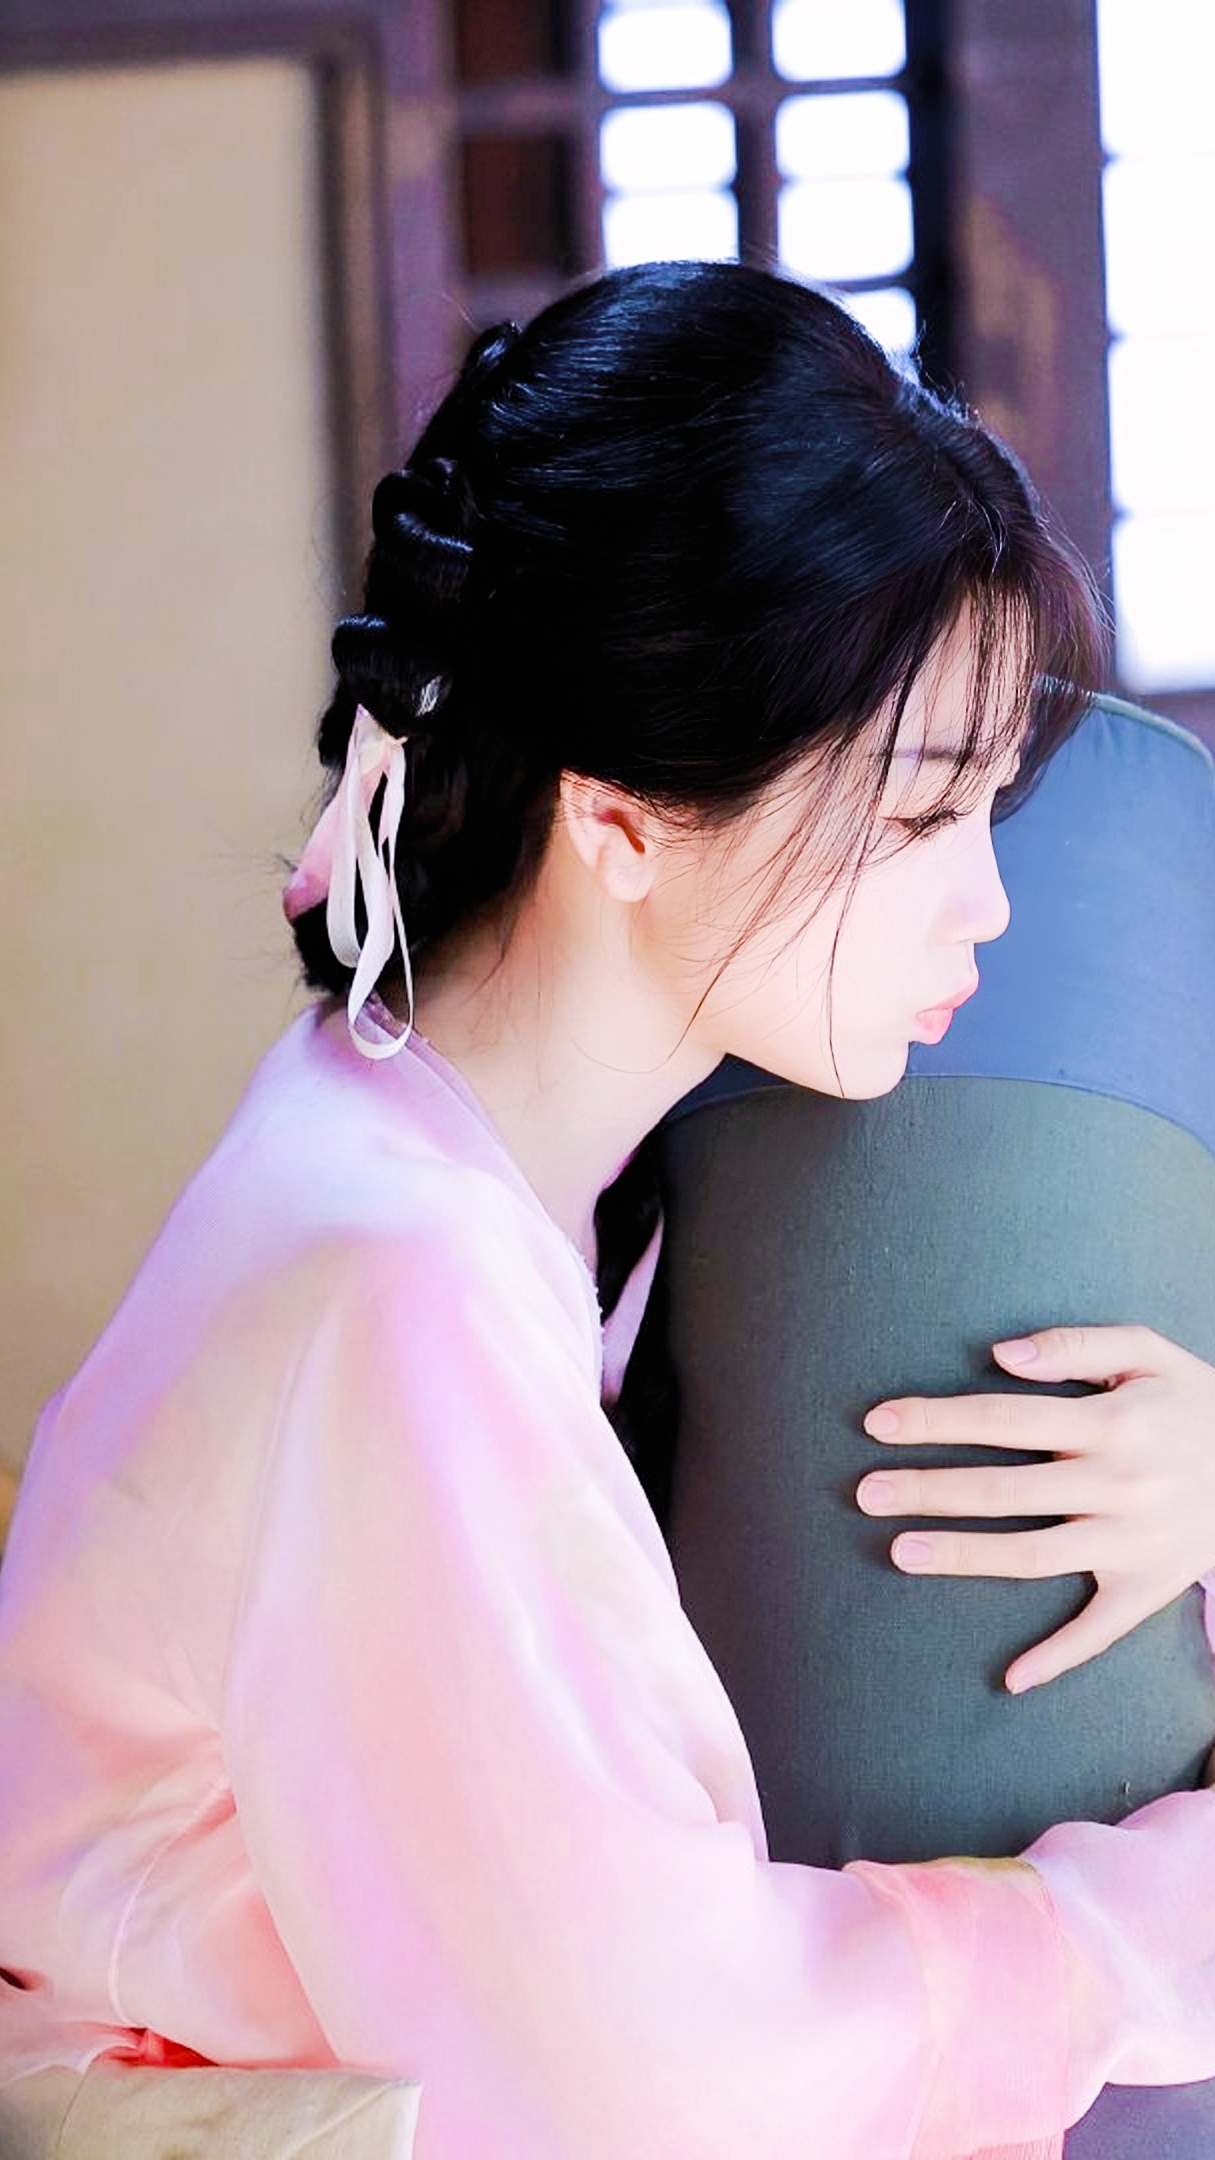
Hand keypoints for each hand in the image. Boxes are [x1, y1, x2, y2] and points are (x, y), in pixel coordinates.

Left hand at [855, 1325, 1214, 1693]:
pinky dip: (1060, 1657)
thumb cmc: (1192, 1401)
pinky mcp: (1150, 1586)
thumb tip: (1001, 1355)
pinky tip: (1011, 1678)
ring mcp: (1134, 1542)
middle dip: (930, 1490)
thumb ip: (1074, 1347)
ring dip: (964, 1556)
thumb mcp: (1149, 1352)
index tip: (879, 1423)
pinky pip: (1102, 1629)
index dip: (938, 1420)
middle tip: (866, 1492)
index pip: (1005, 1420)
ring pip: (1035, 1555)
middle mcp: (1121, 1485)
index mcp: (1115, 1422)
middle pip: (1006, 1490)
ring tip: (899, 1551)